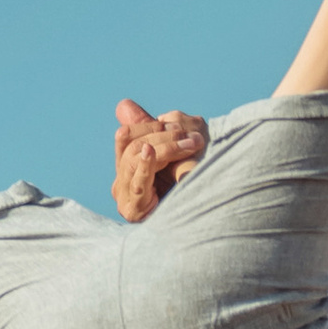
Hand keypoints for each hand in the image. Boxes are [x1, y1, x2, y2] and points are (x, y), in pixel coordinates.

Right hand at [112, 99, 208, 219]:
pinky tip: (150, 152)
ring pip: (134, 159)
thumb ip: (150, 129)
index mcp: (128, 168)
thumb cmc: (191, 186)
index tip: (174, 124)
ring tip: (190, 144)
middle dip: (161, 136)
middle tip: (191, 137)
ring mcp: (126, 198)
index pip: (125, 136)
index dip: (148, 126)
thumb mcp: (173, 150)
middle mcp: (123, 183)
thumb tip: (122, 105)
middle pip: (130, 146)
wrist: (205, 223)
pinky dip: (144, 166)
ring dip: (165, 148)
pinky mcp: (134, 211)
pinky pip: (137, 183)